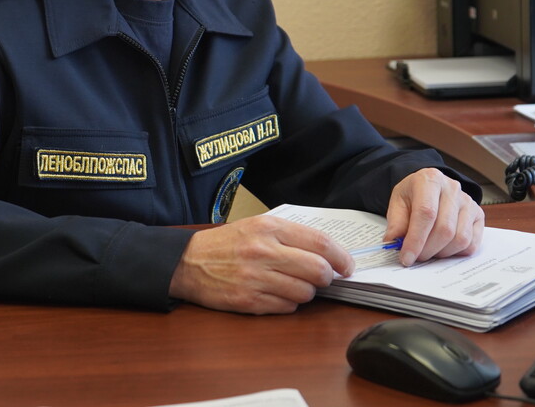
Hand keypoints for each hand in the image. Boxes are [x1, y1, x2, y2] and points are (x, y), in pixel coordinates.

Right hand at [168, 215, 354, 314]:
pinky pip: (286, 308)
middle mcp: (263, 251)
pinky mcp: (249, 301)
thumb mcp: (256, 226)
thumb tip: (327, 253)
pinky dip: (288, 303)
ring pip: (305, 293)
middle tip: (324, 278)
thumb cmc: (225, 243)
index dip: (341, 257)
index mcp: (268, 228)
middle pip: (318, 270)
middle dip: (327, 277)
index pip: (320, 243)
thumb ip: (290, 236)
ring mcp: (256, 278)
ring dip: (306, 292)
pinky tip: (276, 294)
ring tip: (292, 284)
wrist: (187, 262)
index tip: (347, 265)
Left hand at [385, 168, 483, 265]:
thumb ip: (396, 223)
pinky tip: (443, 248)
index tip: (407, 257)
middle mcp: (453, 188)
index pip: (426, 213)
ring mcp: (468, 202)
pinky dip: (456, 253)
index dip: (416, 239)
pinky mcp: (478, 215)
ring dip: (442, 253)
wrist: (429, 188)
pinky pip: (472, 243)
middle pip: (445, 229)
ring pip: (460, 238)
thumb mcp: (398, 202)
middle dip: (428, 250)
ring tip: (428, 251)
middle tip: (416, 257)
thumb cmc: (413, 195)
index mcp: (430, 180)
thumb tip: (393, 243)